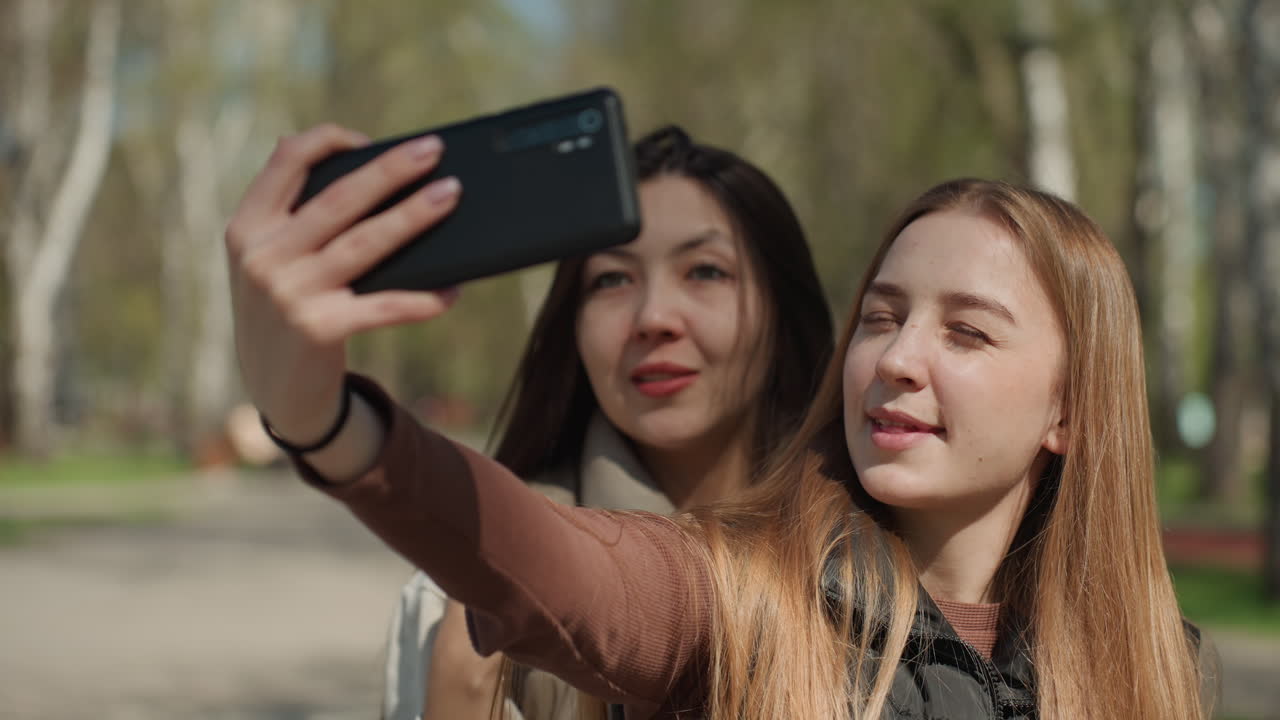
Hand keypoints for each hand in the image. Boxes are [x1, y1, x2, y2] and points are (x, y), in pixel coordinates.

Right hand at [225, 124, 461, 443]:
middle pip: (339, 199)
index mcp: (247, 226)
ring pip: (365, 243)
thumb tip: (337, 155)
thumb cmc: (284, 307)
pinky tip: (452, 288)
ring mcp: (290, 293)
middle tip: (433, 149)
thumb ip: (289, 213)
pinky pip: (384, 306)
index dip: (329, 140)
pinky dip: (422, 298)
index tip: (369, 141)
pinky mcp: (319, 330)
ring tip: (449, 195)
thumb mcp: (267, 258)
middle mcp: (263, 256)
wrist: (272, 388)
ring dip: (413, 216)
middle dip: (390, 170)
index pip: (286, 161)